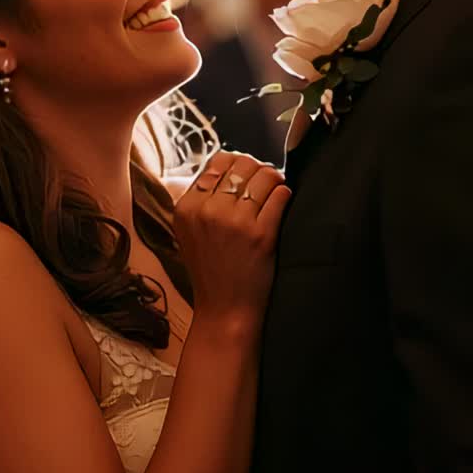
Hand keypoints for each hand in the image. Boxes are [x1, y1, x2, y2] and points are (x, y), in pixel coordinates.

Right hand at [175, 149, 290, 329]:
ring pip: (265, 175)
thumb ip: (202, 198)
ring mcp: (235, 222)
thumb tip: (229, 163)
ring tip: (276, 191)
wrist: (224, 311)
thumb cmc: (211, 270)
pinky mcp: (261, 234)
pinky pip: (280, 195)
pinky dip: (285, 195)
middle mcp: (208, 210)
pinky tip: (282, 203)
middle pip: (243, 163)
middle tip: (265, 182)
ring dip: (275, 180)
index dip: (238, 164)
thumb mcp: (190, 231)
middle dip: (258, 169)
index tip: (247, 176)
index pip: (218, 161)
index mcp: (187, 207)